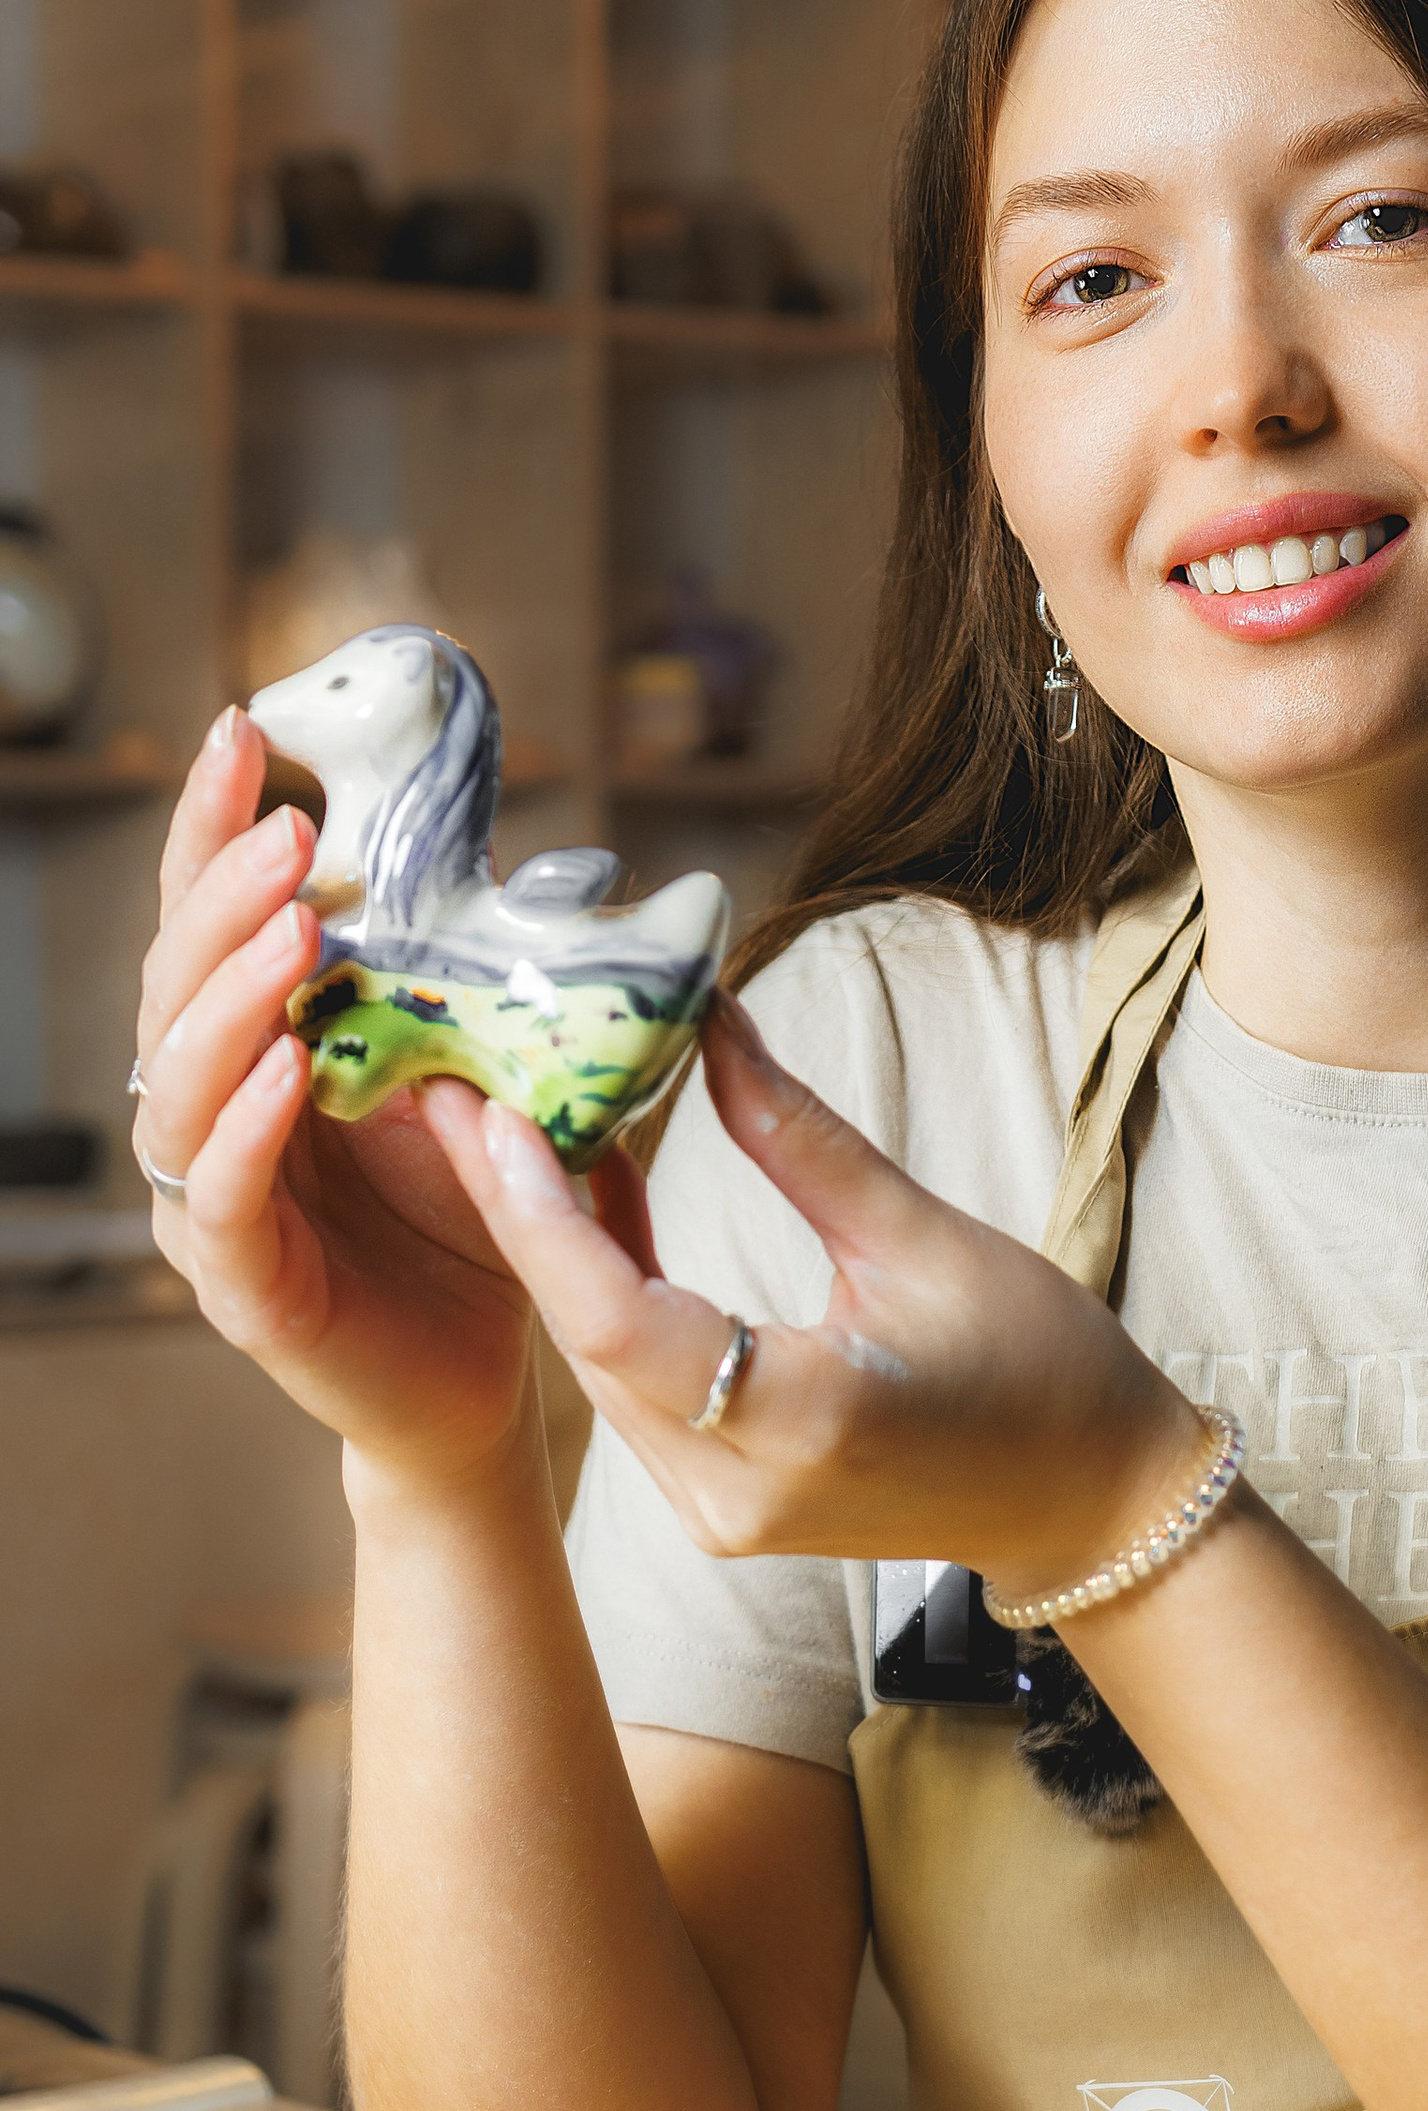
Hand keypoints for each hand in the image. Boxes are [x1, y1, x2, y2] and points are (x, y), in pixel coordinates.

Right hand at [133, 707, 535, 1487]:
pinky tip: (291, 1074)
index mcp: (261, 1045)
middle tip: (287, 831)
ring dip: (235, 998)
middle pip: (179, 980)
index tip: (247, 729)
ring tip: (292, 932)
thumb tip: (564, 874)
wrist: (486, 1381)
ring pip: (184, 1081)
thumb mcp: (490, 1084)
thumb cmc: (478, 1222)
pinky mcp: (241, 1287)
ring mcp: (212, 1201)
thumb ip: (489, 995)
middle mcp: (213, 1111)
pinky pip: (220, 1199)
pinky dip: (247, 1132)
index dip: (218, 825)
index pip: (218, 916)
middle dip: (224, 896)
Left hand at [434, 994, 1208, 1586]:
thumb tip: (708, 1021)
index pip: (620, 1320)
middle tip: (472, 1093)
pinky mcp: (723, 1510)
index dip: (542, 1217)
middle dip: (522, 1217)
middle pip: (587, 1345)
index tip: (493, 1113)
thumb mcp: (923, 1235)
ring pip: (599, 1371)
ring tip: (517, 1128)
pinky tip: (594, 1201)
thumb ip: (796, 1136)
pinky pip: (635, 1395)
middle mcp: (737, 1491)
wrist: (1089, 1502)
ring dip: (557, 1255)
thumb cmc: (1038, 1369)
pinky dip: (608, 1302)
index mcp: (799, 1420)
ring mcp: (723, 1517)